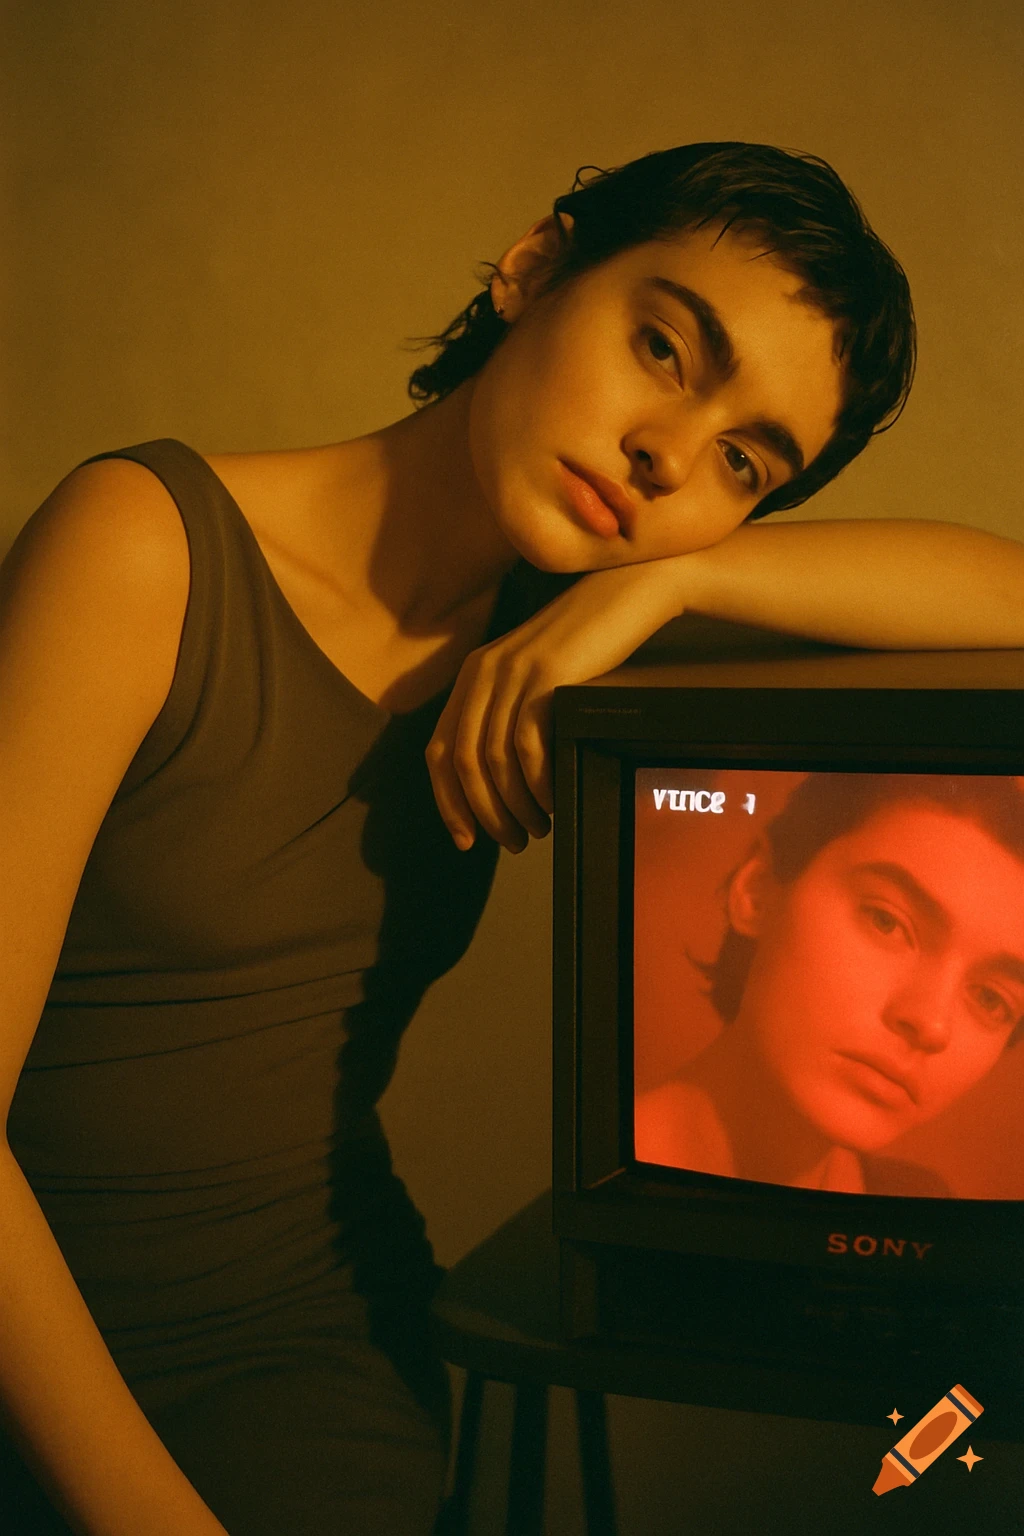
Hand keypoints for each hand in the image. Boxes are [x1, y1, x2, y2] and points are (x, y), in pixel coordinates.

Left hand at [425, 560, 684, 851]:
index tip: (465, 838)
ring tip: (536, 828)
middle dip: (484, 813)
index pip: (439, 750)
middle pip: (463, 763)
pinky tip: (554, 801)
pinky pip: (529, 745)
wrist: (628, 593)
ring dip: (513, 806)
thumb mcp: (536, 675)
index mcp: (473, 674)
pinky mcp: (547, 674)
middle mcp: (483, 671)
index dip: (447, 801)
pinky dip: (538, 783)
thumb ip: (511, 712)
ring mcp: (513, 671)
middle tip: (512, 840)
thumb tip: (502, 786)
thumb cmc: (590, 644)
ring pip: (494, 760)